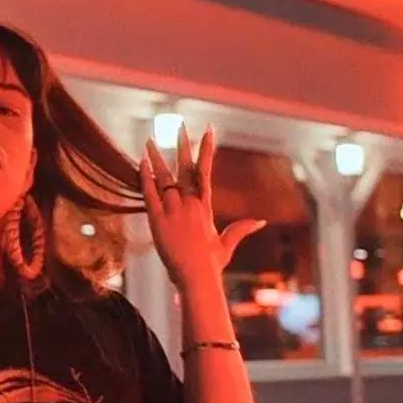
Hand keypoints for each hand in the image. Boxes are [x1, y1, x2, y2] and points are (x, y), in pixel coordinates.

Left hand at [140, 125, 265, 290]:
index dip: (206, 150)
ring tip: (148, 139)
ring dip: (155, 158)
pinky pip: (149, 194)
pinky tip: (141, 162)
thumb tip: (262, 221)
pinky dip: (145, 177)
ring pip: (163, 178)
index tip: (208, 131)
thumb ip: (241, 229)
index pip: (205, 171)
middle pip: (185, 168)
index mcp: (205, 206)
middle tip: (179, 125)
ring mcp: (174, 211)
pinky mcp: (158, 220)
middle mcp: (191, 204)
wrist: (197, 277)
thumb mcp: (227, 244)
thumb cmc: (211, 264)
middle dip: (182, 145)